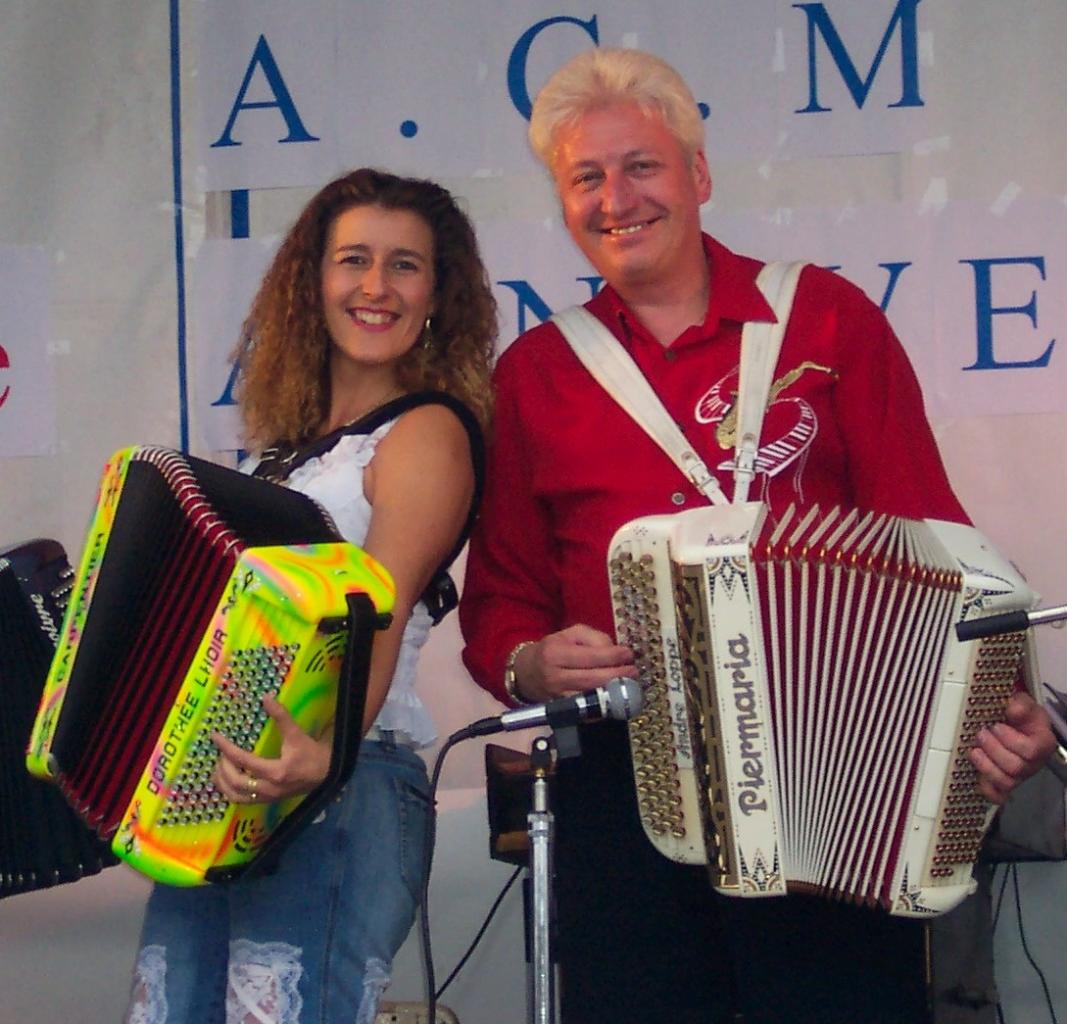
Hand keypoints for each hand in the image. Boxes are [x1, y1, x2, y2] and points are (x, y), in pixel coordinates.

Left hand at [212, 694, 331, 803]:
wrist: (326, 774)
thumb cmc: (311, 754)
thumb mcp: (297, 734)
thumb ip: (281, 717)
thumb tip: (266, 698)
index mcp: (275, 772)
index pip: (243, 760)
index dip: (226, 747)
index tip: (215, 736)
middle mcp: (269, 788)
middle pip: (235, 782)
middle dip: (223, 767)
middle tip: (219, 753)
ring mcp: (267, 797)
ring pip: (235, 796)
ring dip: (223, 783)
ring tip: (219, 768)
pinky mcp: (268, 800)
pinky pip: (242, 800)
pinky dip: (231, 791)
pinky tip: (228, 780)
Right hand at [514, 624, 636, 703]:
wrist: (527, 673)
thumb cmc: (553, 650)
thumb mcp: (570, 634)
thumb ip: (594, 637)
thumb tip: (614, 650)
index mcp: (556, 653)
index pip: (591, 656)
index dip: (613, 656)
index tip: (628, 654)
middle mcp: (556, 677)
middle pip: (594, 679)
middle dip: (619, 675)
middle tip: (633, 671)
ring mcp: (559, 697)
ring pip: (593, 696)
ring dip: (615, 691)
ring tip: (628, 683)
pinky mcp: (564, 710)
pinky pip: (589, 710)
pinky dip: (605, 705)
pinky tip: (615, 697)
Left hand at [970, 691, 1057, 804]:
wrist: (1016, 726)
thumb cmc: (1021, 717)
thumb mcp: (1024, 704)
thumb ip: (1020, 703)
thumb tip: (1012, 708)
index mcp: (1042, 744)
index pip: (1031, 751)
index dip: (1010, 740)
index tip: (996, 726)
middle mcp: (1033, 763)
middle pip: (1016, 768)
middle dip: (993, 750)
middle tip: (981, 734)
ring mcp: (1019, 776)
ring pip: (1006, 782)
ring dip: (986, 766)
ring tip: (975, 750)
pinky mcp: (1004, 784)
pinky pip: (998, 796)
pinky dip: (986, 788)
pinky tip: (977, 773)